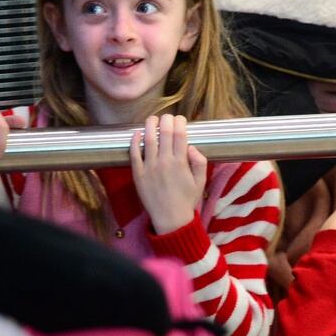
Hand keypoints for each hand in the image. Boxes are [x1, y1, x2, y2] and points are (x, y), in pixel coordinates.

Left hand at [131, 114, 207, 234]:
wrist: (170, 218)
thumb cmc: (186, 200)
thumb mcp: (200, 182)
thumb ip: (199, 162)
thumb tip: (191, 146)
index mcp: (181, 163)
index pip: (180, 134)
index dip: (180, 122)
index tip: (180, 119)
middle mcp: (164, 162)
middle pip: (164, 133)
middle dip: (166, 120)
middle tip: (167, 117)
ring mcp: (149, 167)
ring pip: (148, 139)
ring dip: (150, 125)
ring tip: (152, 119)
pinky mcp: (138, 174)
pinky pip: (134, 153)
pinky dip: (135, 141)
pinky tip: (137, 133)